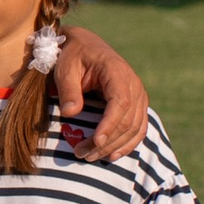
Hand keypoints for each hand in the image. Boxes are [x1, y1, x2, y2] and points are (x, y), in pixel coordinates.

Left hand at [55, 24, 146, 159]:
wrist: (86, 46)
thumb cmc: (73, 56)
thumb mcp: (65, 68)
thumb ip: (68, 89)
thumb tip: (69, 114)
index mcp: (117, 72)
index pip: (121, 102)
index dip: (110, 124)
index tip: (96, 142)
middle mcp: (133, 85)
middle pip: (128, 120)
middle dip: (107, 141)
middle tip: (81, 154)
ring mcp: (139, 96)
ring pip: (135, 128)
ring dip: (115, 147)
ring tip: (90, 157)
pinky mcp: (137, 105)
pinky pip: (138, 128)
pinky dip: (127, 144)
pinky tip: (111, 156)